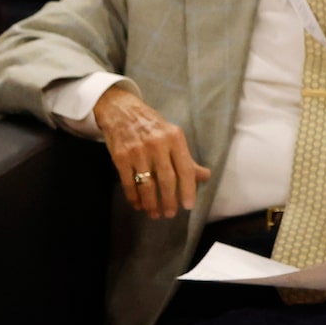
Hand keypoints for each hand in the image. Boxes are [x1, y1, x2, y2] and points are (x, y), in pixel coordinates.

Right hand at [95, 85, 208, 218]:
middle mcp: (157, 144)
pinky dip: (133, 197)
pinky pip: (128, 183)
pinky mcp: (120, 157)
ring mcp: (137, 151)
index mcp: (174, 138)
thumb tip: (205, 176)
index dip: (188, 189)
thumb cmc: (151, 126)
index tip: (188, 206)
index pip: (185, 168)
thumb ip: (186, 158)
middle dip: (169, 200)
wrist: (121, 110)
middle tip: (170, 214)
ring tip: (154, 213)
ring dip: (151, 203)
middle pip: (166, 179)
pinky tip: (138, 204)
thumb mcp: (172, 136)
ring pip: (146, 184)